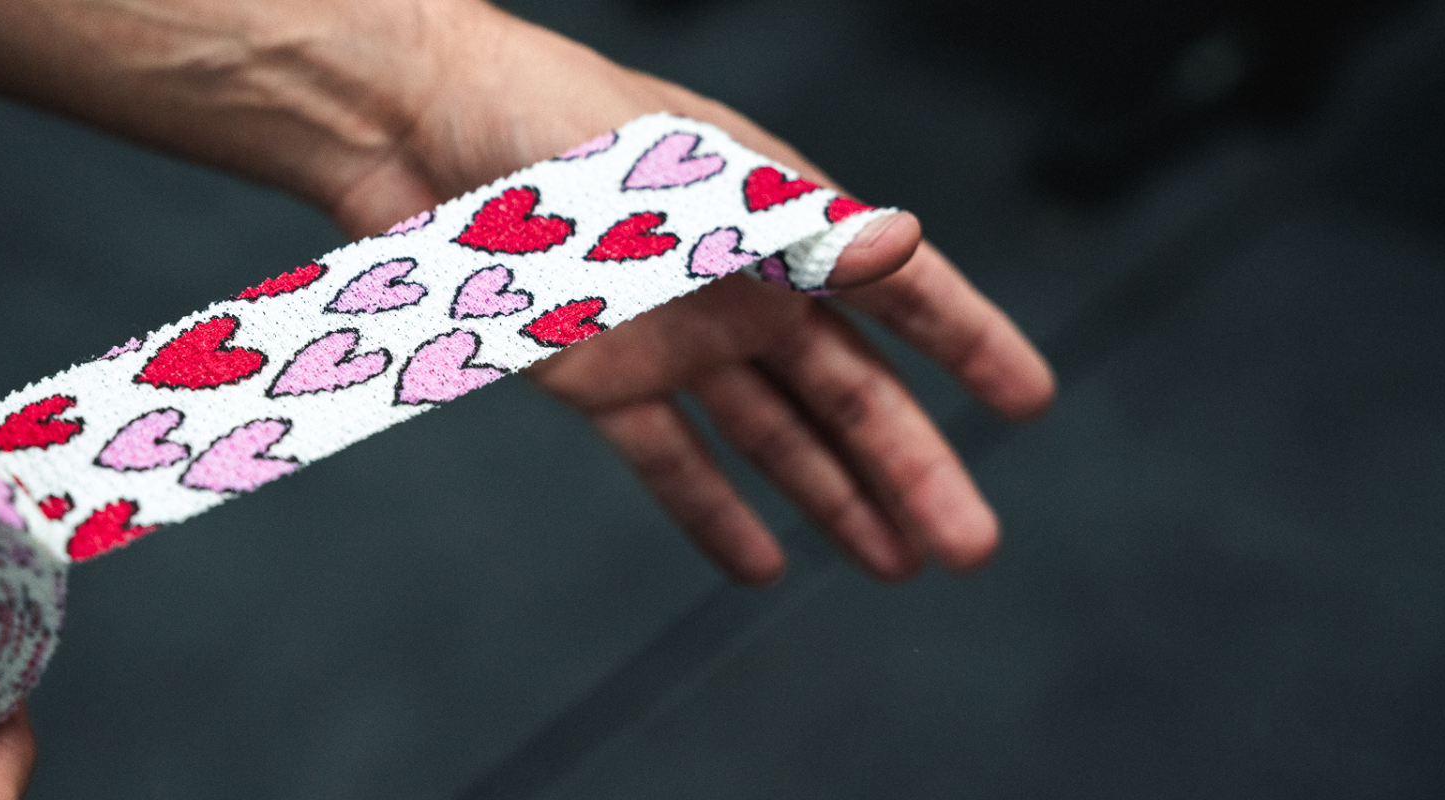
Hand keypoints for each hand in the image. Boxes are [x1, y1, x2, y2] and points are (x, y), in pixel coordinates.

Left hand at [317, 5, 1056, 583]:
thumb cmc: (549, 122)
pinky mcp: (596, 374)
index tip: (1030, 400)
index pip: (896, 289)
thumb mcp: (678, 172)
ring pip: (774, 436)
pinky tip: (761, 562)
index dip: (969, 342)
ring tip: (895, 565)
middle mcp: (736, 282)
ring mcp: (670, 334)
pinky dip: (711, 512)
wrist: (414, 131)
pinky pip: (670, 458)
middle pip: (848, 391)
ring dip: (833, 502)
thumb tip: (898, 249)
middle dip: (913, 468)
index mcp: (776, 217)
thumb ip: (785, 225)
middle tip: (970, 545)